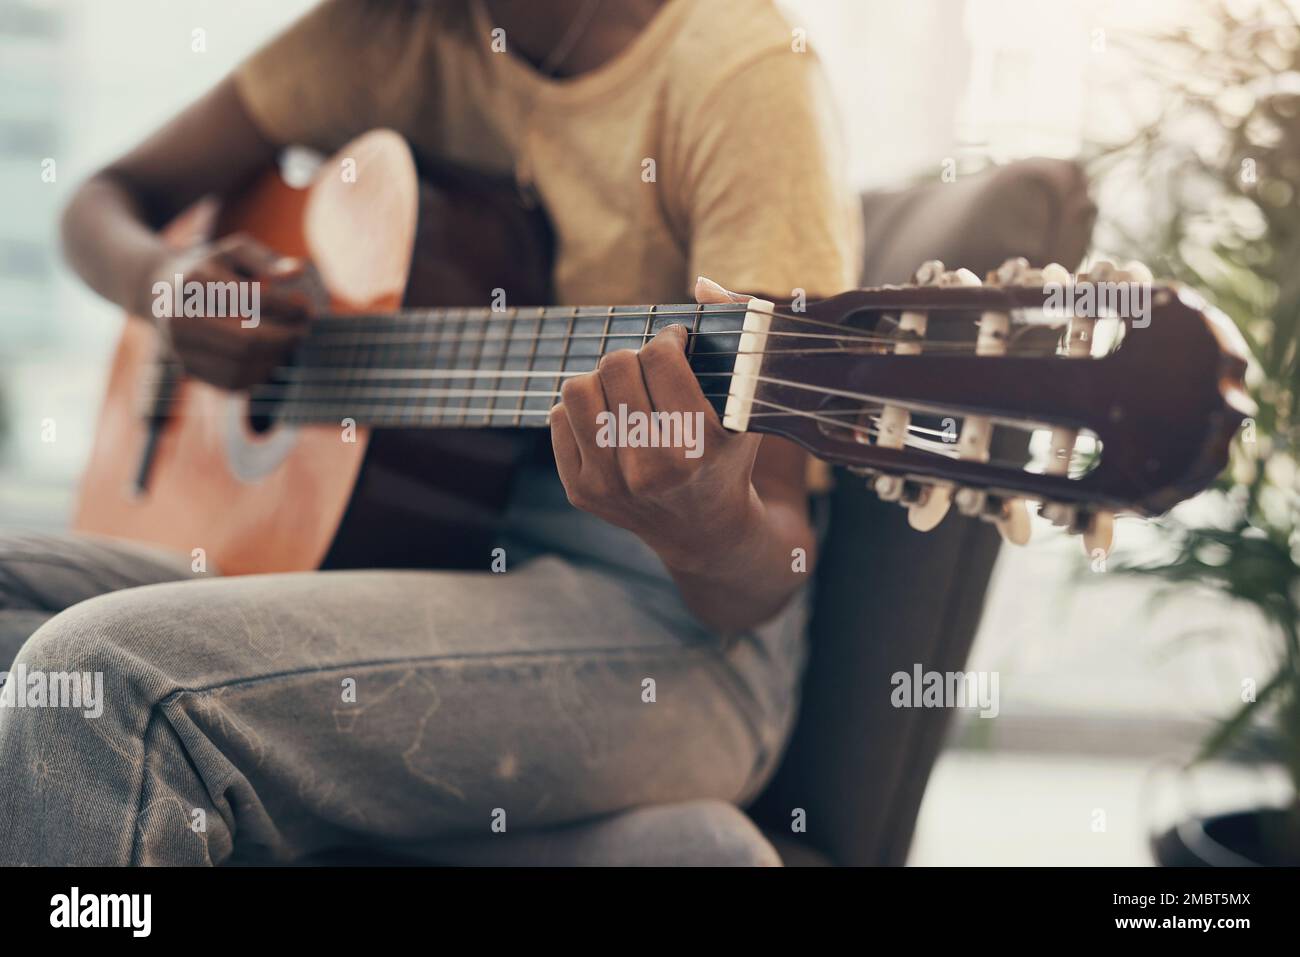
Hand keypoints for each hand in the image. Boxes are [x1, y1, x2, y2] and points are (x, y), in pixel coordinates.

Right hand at [144, 233, 322, 389]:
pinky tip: (272, 358)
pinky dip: (261, 374)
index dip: (288, 308)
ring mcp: (181, 347)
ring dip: (277, 358)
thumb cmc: (209, 268)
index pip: (254, 301)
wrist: (158, 291)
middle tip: (304, 331)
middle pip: (248, 340)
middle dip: (285, 338)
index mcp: (195, 282)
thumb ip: (266, 260)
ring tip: (290, 344)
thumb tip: (297, 272)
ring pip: (242, 365)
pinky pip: (233, 382)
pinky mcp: (188, 369)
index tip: (307, 308)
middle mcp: (182, 317)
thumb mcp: (233, 252)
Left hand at [549, 276, 763, 570]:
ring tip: (623, 389)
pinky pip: (556, 419)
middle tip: (649, 368)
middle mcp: (652, 470)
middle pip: (615, 366)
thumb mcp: (748, 401)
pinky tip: (609, 420)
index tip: (675, 343)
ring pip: (576, 390)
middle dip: (634, 356)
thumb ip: (740, 332)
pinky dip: (579, 410)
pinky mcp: (582, 493)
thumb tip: (702, 283)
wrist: (706, 531)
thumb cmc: (729, 454)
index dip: (667, 339)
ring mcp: (612, 484)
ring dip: (600, 380)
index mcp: (699, 444)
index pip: (660, 358)